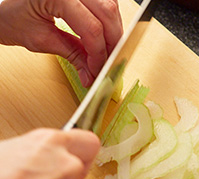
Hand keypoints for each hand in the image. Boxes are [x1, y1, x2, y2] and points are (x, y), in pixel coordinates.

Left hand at [0, 0, 122, 86]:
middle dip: (112, 43)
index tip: (98, 70)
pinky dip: (109, 23)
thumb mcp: (43, 41)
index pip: (92, 28)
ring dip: (113, 32)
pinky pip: (107, 3)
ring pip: (111, 7)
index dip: (99, 53)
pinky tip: (103, 37)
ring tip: (105, 52)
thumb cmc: (16, 19)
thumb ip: (73, 56)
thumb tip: (91, 75)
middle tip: (108, 63)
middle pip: (108, 13)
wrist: (8, 8)